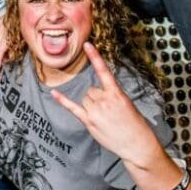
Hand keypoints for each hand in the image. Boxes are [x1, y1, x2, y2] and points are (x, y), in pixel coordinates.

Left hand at [50, 42, 155, 162]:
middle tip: (108, 112)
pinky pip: (73, 108)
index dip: (95, 56)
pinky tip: (53, 93)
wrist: (137, 144)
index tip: (87, 44)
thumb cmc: (135, 125)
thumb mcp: (127, 104)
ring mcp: (96, 111)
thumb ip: (111, 96)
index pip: (103, 71)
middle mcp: (104, 100)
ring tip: (104, 118)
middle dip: (97, 99)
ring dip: (90, 106)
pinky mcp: (89, 122)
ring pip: (85, 99)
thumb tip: (98, 95)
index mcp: (116, 94)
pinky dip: (62, 100)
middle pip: (91, 90)